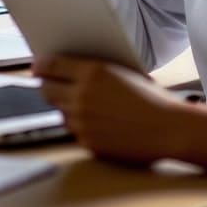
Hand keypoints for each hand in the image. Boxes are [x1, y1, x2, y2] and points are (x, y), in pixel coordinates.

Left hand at [36, 56, 189, 165]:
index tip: (36, 66)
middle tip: (50, 85)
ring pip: (60, 111)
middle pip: (46, 90)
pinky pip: (74, 130)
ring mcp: (83, 121)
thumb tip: (68, 68)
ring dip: (66, 107)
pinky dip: (80, 125)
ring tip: (85, 105)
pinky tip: (98, 122)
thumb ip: (93, 70)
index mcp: (92, 72)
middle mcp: (82, 96)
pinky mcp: (87, 142)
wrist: (169, 127)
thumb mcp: (121, 71)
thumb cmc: (150, 97)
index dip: (40, 65)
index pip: (51, 65)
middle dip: (46, 86)